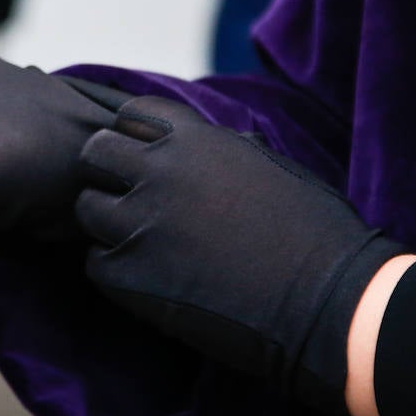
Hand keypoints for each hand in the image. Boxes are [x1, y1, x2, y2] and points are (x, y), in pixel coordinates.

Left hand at [74, 95, 402, 415]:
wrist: (328, 301)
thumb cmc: (316, 234)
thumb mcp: (271, 165)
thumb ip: (222, 150)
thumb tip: (199, 145)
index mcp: (197, 139)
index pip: (131, 114)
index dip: (133, 137)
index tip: (143, 160)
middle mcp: (160, 171)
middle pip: (94, 153)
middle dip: (106, 173)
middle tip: (128, 201)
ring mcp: (140, 223)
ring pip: (87, 208)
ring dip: (106, 224)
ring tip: (139, 244)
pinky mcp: (130, 276)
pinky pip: (95, 263)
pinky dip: (113, 270)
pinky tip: (147, 279)